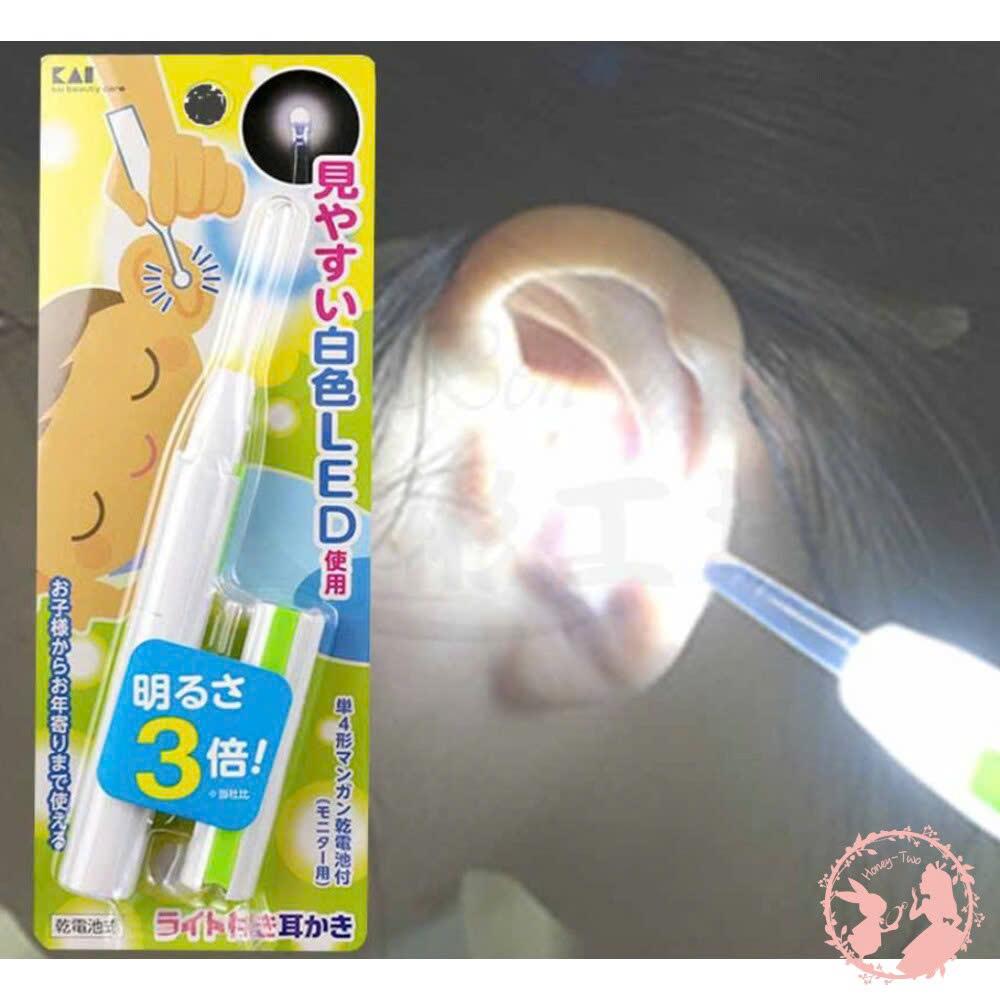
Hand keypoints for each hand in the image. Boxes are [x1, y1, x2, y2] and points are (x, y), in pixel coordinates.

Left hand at [108, 133, 243, 226]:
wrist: (157, 158)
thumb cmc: (139, 175)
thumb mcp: (119, 186)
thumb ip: (125, 199)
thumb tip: (140, 217)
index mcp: (156, 142)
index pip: (162, 158)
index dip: (165, 189)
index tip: (163, 218)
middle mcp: (184, 143)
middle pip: (192, 159)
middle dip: (188, 192)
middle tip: (183, 212)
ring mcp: (206, 154)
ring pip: (216, 164)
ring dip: (211, 193)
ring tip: (202, 210)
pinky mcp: (225, 168)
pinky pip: (236, 177)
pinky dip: (233, 196)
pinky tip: (222, 212)